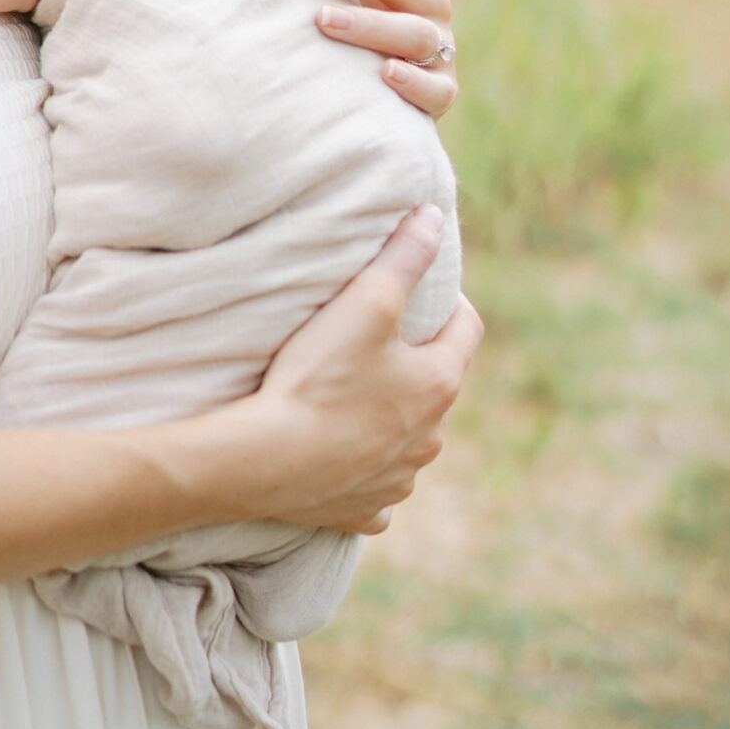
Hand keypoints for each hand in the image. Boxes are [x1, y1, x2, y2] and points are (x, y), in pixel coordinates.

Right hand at [241, 209, 482, 532]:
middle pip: (434, 387)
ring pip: (407, 441)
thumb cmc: (316, 377)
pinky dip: (365, 470)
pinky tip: (338, 455)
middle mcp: (431, 439)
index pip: (466, 329)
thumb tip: (434, 218)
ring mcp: (399, 480)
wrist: (263, 460)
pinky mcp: (364, 510)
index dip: (446, 303)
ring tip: (347, 396)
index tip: (417, 291)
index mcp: (438, 385)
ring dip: (389, 420)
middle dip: (412, 364)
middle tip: (370, 341)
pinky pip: (376, 489)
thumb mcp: (365, 302)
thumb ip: (404, 257)